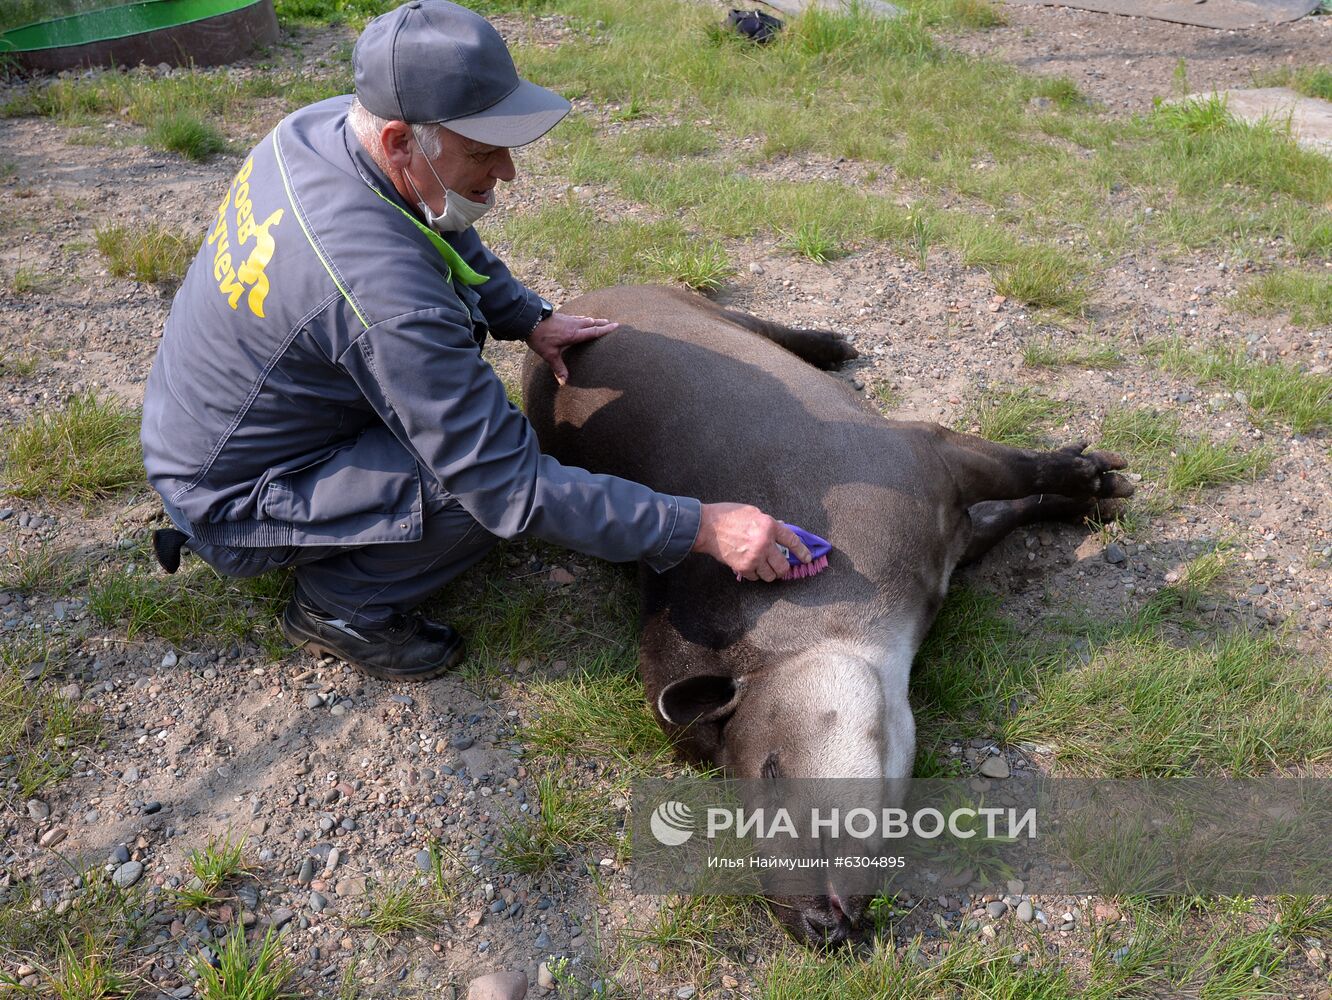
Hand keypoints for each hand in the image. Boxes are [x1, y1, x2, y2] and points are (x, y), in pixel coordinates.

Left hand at [527, 311, 618, 385]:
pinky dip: (583, 318)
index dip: (605, 329)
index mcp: (574, 334)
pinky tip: (581, 319)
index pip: (593, 331)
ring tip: (600, 321)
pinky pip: (577, 317)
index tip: (616, 326)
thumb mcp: (550, 355)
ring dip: (593, 320)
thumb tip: (564, 382)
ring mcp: (568, 319)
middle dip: (602, 323)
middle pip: (592, 323)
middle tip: (612, 323)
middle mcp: (573, 325)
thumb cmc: (540, 337)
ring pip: (585, 319)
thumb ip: (558, 368)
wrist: (529, 320)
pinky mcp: (562, 317)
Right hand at [692, 503, 812, 581]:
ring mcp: (754, 557)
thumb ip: (768, 523)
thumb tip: (780, 530)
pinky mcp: (743, 567)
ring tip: (762, 566)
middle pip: (783, 566)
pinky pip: (755, 577)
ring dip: (768, 572)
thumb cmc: (728, 516)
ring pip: (771, 575)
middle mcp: (764, 543)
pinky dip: (754, 574)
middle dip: (783, 568)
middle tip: (779, 566)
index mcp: (769, 526)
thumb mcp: (753, 512)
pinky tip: (749, 566)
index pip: (792, 541)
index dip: (802, 551)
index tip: (807, 558)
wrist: (707, 527)